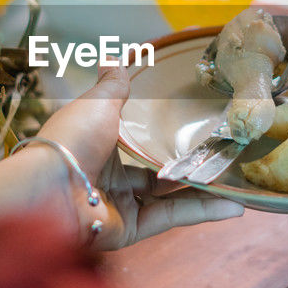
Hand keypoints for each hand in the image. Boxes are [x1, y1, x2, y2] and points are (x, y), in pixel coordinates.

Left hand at [37, 67, 243, 249]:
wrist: (50, 190)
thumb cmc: (70, 140)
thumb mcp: (97, 105)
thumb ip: (114, 87)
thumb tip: (117, 58)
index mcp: (97, 148)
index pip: (132, 146)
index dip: (159, 139)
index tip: (192, 128)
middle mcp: (108, 180)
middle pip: (154, 175)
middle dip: (188, 168)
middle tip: (223, 156)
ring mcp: (119, 206)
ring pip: (169, 198)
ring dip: (203, 190)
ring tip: (237, 180)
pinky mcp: (130, 229)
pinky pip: (171, 218)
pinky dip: (202, 212)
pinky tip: (234, 206)